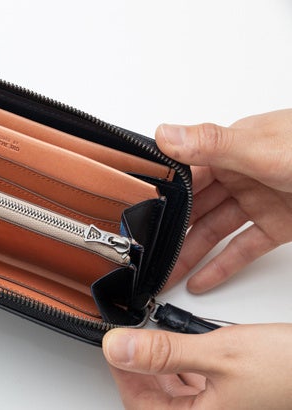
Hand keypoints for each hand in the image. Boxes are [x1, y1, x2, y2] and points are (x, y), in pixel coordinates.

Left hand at [103, 324, 291, 408]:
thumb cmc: (290, 371)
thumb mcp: (218, 355)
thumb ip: (164, 353)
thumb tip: (119, 348)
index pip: (140, 404)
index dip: (122, 372)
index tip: (112, 345)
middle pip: (154, 400)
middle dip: (137, 368)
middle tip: (126, 340)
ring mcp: (219, 409)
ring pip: (173, 392)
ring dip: (158, 367)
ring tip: (149, 341)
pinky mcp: (230, 398)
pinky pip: (193, 387)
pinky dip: (181, 367)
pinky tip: (181, 350)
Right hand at [155, 109, 291, 292]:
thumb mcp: (266, 148)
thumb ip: (213, 143)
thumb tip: (165, 134)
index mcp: (232, 148)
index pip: (184, 175)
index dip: (160, 199)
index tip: (138, 220)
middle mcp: (242, 172)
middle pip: (196, 208)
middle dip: (171, 234)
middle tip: (149, 259)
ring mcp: (261, 199)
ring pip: (215, 230)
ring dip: (192, 254)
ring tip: (167, 276)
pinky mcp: (279, 223)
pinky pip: (244, 247)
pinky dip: (224, 265)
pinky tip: (204, 280)